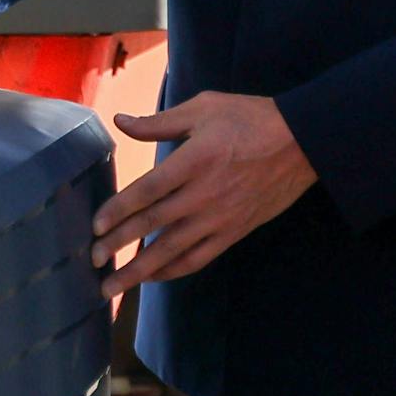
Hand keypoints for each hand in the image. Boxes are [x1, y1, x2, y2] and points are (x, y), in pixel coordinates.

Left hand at [91, 92, 317, 300]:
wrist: (302, 142)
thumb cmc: (251, 118)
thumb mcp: (206, 107)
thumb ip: (160, 122)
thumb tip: (120, 121)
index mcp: (195, 159)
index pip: (147, 191)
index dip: (118, 210)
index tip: (95, 227)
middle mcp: (205, 193)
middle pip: (153, 224)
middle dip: (119, 244)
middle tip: (93, 260)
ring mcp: (220, 217)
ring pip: (172, 250)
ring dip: (139, 271)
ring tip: (111, 287)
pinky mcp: (234, 231)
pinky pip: (198, 258)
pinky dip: (173, 271)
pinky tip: (153, 277)